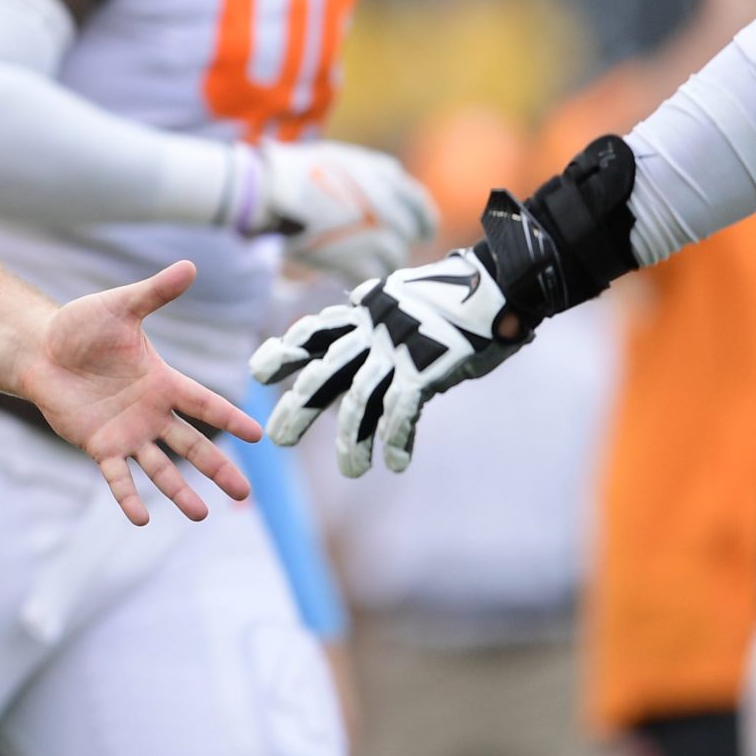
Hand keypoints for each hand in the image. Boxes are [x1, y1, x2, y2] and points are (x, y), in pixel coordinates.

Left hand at [19, 260, 261, 524]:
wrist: (39, 349)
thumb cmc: (80, 326)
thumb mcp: (121, 307)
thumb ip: (155, 293)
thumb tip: (190, 266)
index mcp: (162, 381)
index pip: (204, 403)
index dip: (231, 418)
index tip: (259, 436)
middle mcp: (150, 413)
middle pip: (191, 445)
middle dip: (218, 469)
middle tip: (245, 495)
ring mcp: (126, 432)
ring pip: (160, 467)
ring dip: (180, 492)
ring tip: (201, 515)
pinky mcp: (98, 445)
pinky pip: (117, 476)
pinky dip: (128, 496)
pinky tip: (141, 518)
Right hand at [244, 142, 439, 283]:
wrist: (265, 188)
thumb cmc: (292, 171)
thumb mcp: (339, 160)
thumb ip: (367, 179)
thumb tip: (378, 200)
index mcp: (386, 175)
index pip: (420, 205)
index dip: (425, 223)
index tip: (423, 234)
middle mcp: (388, 204)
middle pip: (407, 236)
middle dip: (395, 244)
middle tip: (379, 252)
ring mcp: (374, 234)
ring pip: (394, 260)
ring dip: (380, 265)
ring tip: (357, 265)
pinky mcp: (355, 259)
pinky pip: (373, 278)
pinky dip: (362, 280)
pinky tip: (347, 278)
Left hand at [251, 245, 523, 475]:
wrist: (498, 284)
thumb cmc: (452, 299)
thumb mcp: (399, 301)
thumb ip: (372, 322)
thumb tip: (347, 337)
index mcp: (364, 312)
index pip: (312, 331)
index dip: (284, 352)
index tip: (257, 373)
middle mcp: (373, 331)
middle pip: (323, 372)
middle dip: (299, 407)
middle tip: (278, 439)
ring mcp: (398, 350)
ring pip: (359, 399)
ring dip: (351, 440)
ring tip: (351, 471)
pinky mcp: (427, 368)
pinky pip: (401, 410)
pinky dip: (394, 438)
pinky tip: (393, 463)